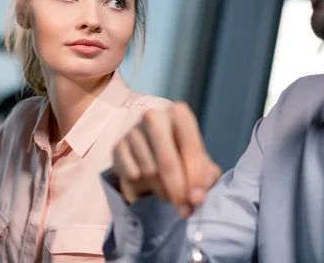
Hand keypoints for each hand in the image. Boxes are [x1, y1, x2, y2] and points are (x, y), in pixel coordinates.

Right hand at [113, 102, 221, 217]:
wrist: (150, 143)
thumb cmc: (180, 151)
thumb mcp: (198, 159)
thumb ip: (206, 176)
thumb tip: (197, 196)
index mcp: (179, 113)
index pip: (191, 149)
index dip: (196, 178)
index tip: (197, 200)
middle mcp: (154, 116)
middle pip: (167, 161)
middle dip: (177, 189)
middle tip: (184, 209)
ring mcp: (133, 130)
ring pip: (149, 171)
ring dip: (161, 188)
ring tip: (167, 188)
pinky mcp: (117, 146)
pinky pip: (132, 174)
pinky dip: (141, 185)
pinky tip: (148, 180)